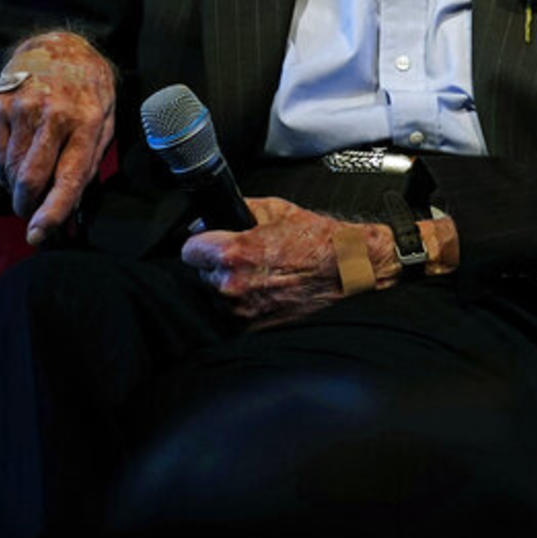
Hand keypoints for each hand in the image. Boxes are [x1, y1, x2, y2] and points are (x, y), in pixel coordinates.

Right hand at [0, 31, 114, 243]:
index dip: (52, 212)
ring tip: (25, 184)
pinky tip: (13, 166)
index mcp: (89, 122)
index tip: (37, 235)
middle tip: (29, 213)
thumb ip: (89, 160)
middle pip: (31, 178)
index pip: (69, 178)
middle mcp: (55, 115)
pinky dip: (2, 170)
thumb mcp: (106, 120)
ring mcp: (23, 108)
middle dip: (26, 206)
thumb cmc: (89, 90)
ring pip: (10, 169)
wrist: (60, 44)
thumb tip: (71, 204)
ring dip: (14, 188)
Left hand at [178, 196, 371, 325]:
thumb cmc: (318, 241)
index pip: (188, 250)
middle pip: (203, 274)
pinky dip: (248, 303)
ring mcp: (243, 311)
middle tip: (248, 258)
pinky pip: (236, 313)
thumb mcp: (277, 209)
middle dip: (220, 265)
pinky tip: (269, 290)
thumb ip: (238, 210)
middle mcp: (233, 285)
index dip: (202, 244)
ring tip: (262, 274)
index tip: (210, 244)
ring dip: (233, 286)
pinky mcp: (253, 328)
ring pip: (218, 295)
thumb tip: (209, 218)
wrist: (348, 270)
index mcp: (233, 254)